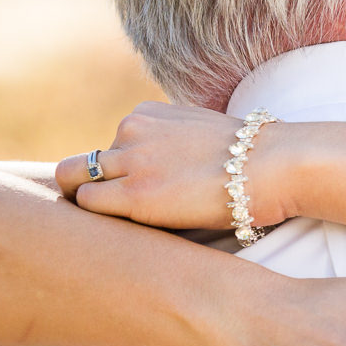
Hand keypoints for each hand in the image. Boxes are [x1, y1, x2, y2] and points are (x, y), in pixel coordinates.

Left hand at [56, 102, 294, 229]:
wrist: (271, 165)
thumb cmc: (250, 159)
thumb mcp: (204, 133)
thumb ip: (175, 142)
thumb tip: (173, 167)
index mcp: (148, 113)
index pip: (115, 144)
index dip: (124, 172)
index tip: (146, 193)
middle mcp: (131, 130)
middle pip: (86, 162)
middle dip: (89, 185)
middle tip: (109, 215)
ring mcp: (130, 160)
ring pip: (74, 180)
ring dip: (91, 203)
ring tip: (117, 228)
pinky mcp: (133, 193)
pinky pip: (87, 203)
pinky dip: (97, 219)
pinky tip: (122, 232)